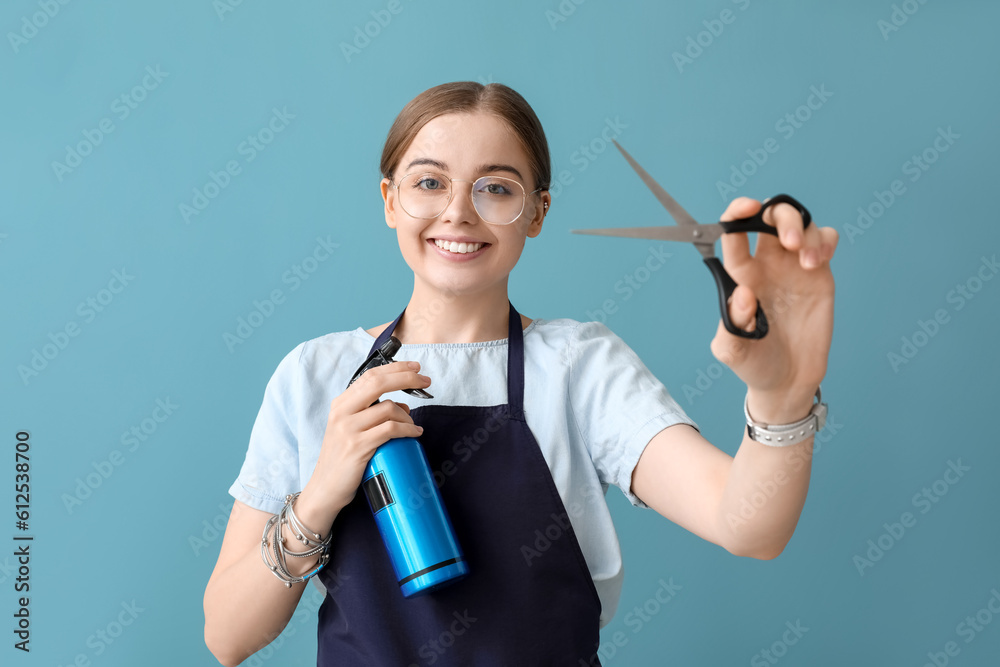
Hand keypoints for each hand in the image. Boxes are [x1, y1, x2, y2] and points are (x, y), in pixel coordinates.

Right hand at [304, 360, 431, 511]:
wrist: (324, 488)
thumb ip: (372, 413)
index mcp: (341, 404)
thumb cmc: (342, 459)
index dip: (396, 368)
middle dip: (407, 379)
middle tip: (425, 381)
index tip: (415, 368)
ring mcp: (348, 429)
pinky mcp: (357, 446)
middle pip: (379, 383)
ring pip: (389, 409)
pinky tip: (415, 434)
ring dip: (408, 417)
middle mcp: (342, 412)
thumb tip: (403, 405)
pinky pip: (390, 430)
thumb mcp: (351, 429)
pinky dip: (408, 430)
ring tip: (413, 427)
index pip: (371, 376)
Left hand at [710, 196, 837, 422]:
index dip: (736, 214)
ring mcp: (792, 266)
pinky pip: (824, 240)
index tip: (746, 208)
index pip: (733, 234)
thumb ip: (732, 325)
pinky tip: (818, 261)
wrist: (787, 380)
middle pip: (770, 217)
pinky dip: (824, 240)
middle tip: (789, 242)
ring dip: (805, 231)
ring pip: (799, 224)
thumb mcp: (732, 351)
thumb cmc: (754, 363)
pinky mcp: (819, 274)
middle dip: (781, 216)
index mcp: (739, 275)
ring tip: (808, 262)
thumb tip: (743, 294)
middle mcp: (765, 264)